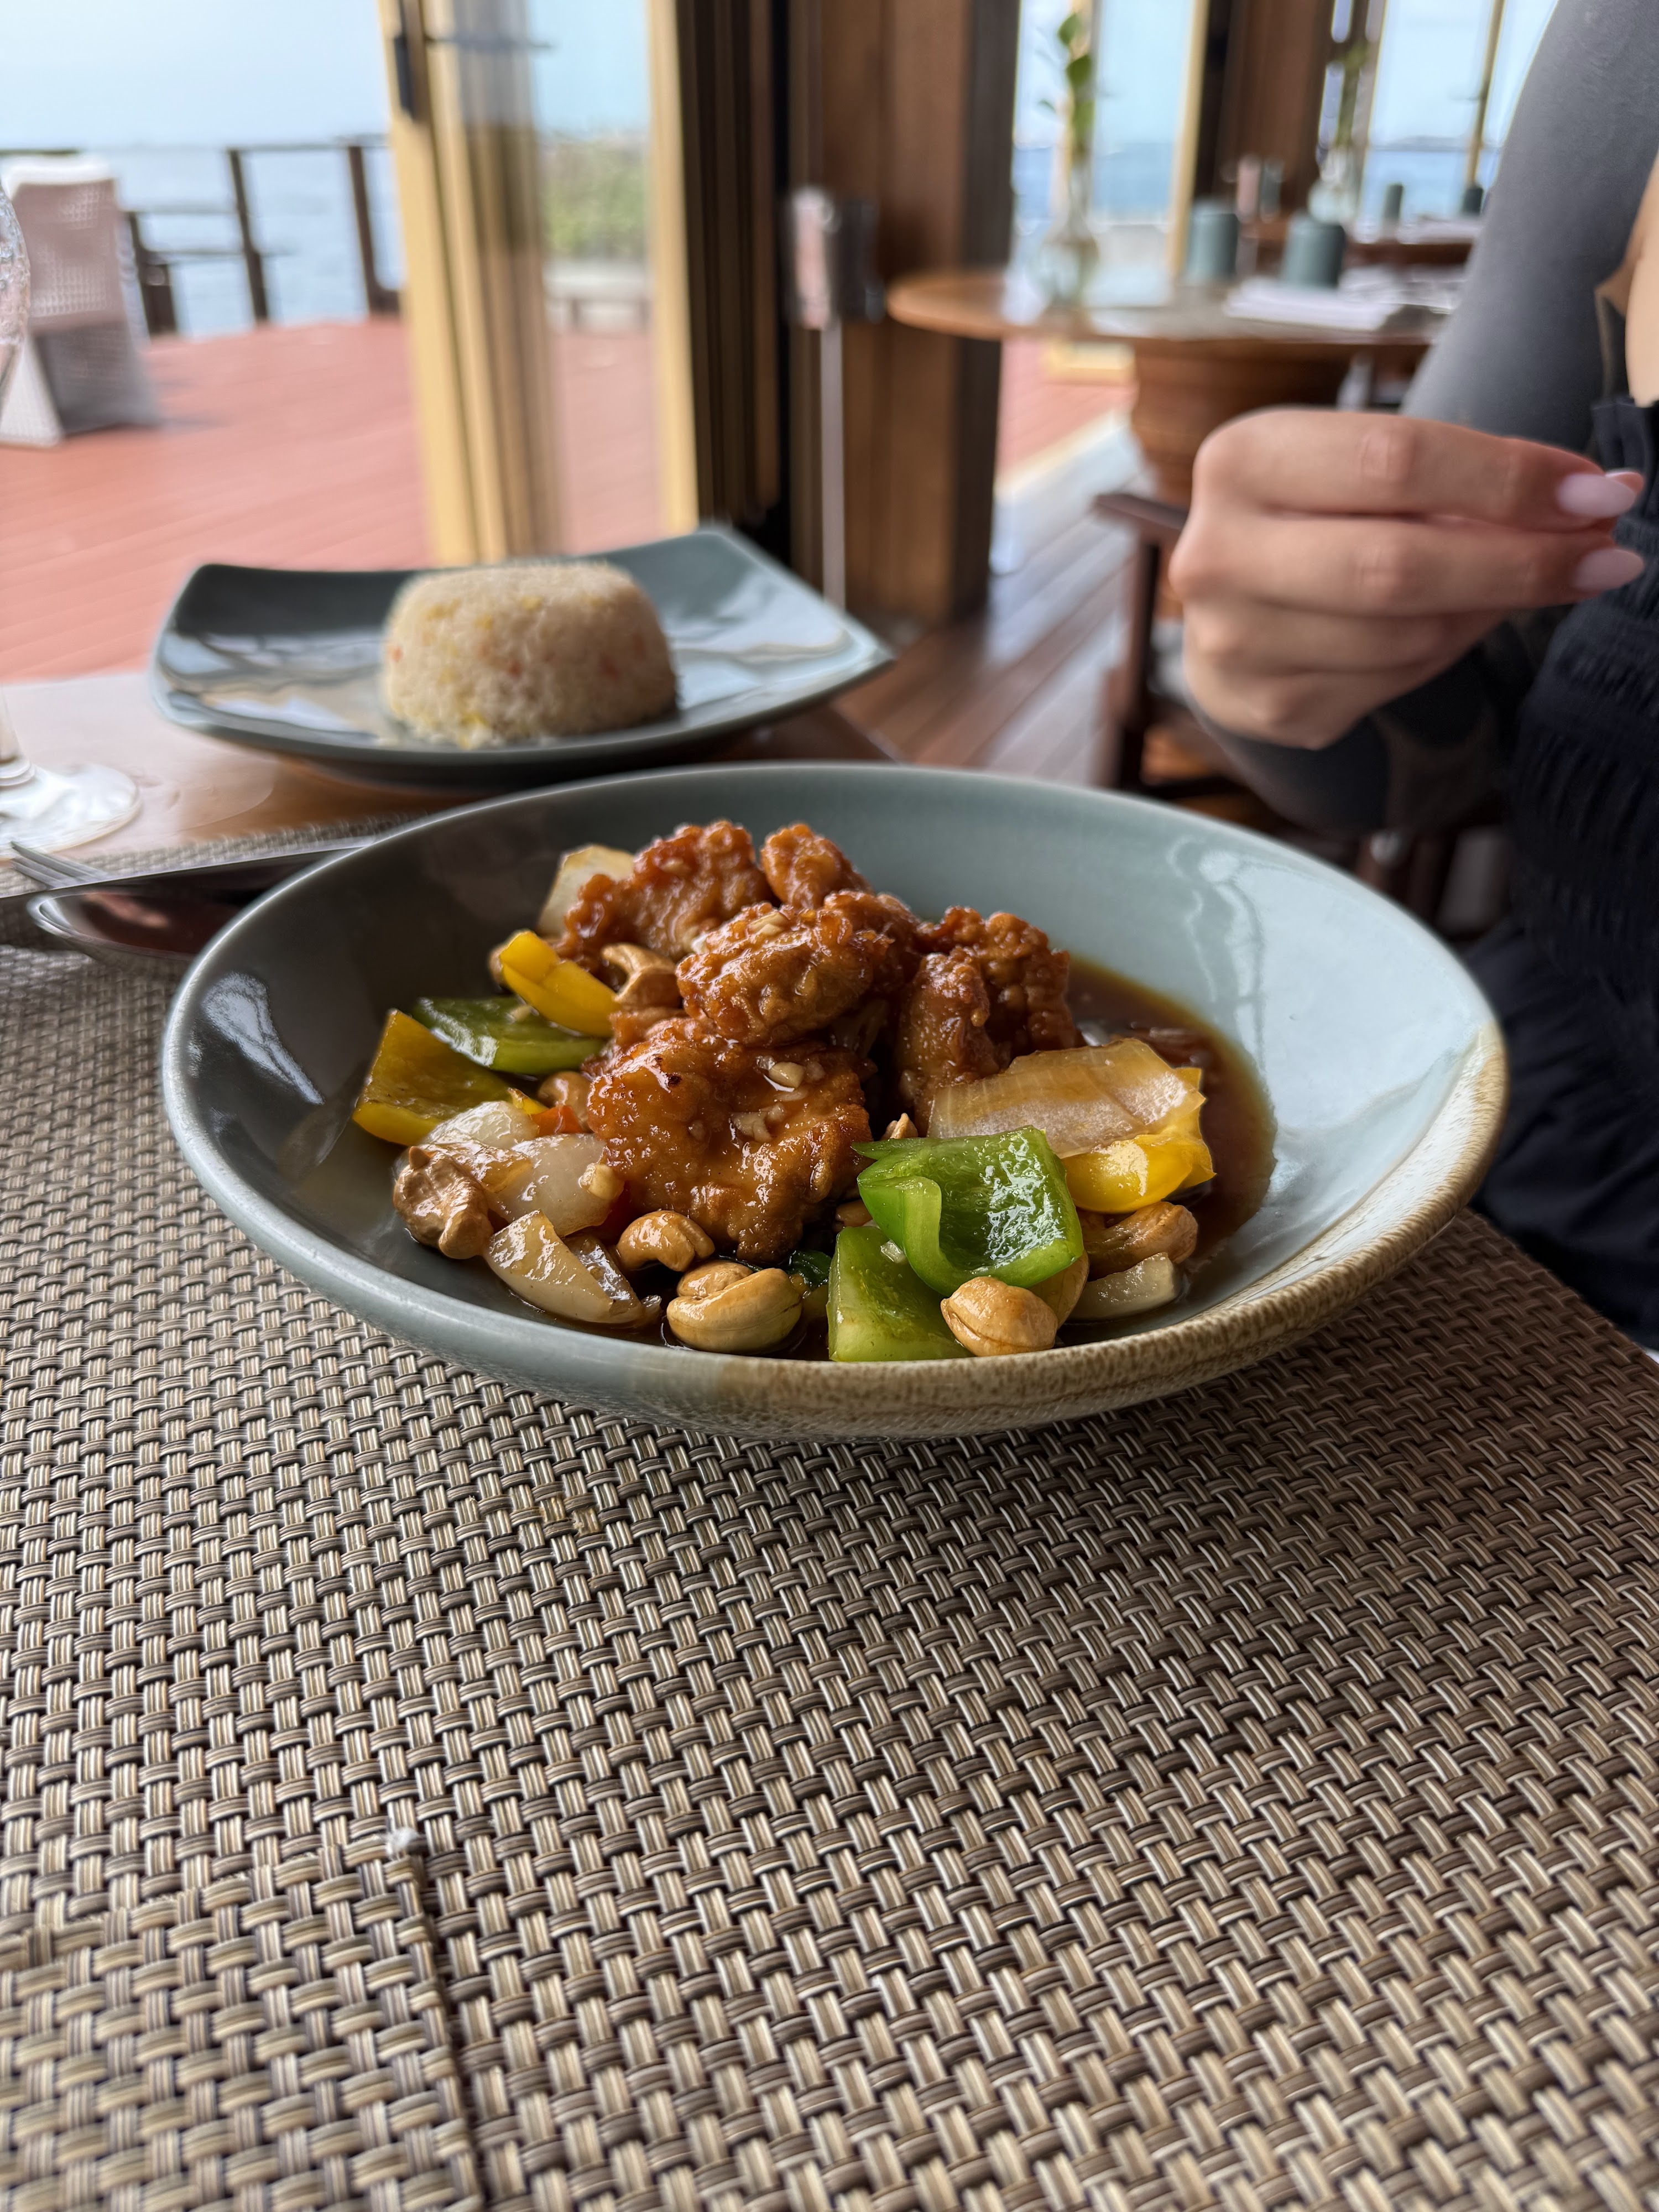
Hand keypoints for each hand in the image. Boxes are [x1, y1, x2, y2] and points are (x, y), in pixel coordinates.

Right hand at [1167, 410, 1645, 748]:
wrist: (1227, 609)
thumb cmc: (1312, 516)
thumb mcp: (1356, 465)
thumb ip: (1455, 475)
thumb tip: (1594, 499)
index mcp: (1242, 461)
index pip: (1394, 460)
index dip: (1508, 478)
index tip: (1597, 490)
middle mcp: (1219, 554)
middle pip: (1398, 563)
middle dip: (1521, 561)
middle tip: (1604, 554)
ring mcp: (1235, 642)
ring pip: (1406, 634)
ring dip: (1492, 607)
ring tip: (1532, 579)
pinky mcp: (1267, 707)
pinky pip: (1394, 682)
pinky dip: (1450, 649)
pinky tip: (1465, 621)